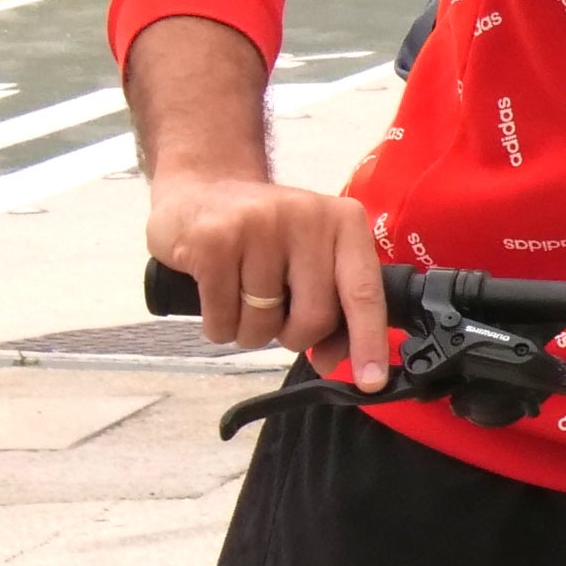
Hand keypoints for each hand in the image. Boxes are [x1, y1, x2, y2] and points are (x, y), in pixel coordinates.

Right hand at [130, 10, 389, 403]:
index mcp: (343, 222)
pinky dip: (210, 319)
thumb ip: (337, 307)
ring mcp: (256, 226)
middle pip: (307, 323)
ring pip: (258, 327)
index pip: (362, 296)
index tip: (369, 382)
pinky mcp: (208, 240)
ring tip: (237, 286)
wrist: (195, 182)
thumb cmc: (264, 234)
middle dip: (284, 331)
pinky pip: (217, 320)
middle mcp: (305, 218)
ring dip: (243, 326)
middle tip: (267, 303)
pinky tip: (210, 286)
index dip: (367, 345)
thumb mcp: (311, 257)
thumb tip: (353, 368)